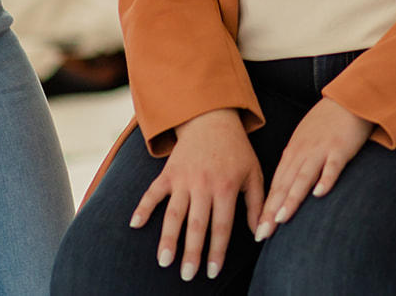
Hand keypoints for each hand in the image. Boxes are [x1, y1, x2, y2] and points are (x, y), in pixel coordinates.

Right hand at [130, 109, 264, 282]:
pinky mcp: (168, 172)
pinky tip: (134, 225)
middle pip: (196, 224)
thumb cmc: (237, 150)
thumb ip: (256, 204)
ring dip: (168, 238)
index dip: (217, 251)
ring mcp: (183, 178)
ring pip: (174, 213)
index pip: (222, 226)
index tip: (212, 272)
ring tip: (164, 261)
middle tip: (187, 276)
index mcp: (226, 187)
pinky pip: (153, 192)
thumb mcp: (254, 173)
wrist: (213, 118)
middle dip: (191, 252)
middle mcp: (204, 184)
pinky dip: (143, 207)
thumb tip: (261, 234)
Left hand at [255, 97, 372, 239]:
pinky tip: (320, 194)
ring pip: (303, 177)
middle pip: (285, 186)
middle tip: (263, 234)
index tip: (258, 231)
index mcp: (292, 153)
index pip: (276, 186)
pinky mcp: (340, 148)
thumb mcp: (303, 142)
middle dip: (272, 211)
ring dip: (292, 198)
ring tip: (282, 218)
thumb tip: (283, 191)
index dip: (266, 209)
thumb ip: (295, 165)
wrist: (348, 99)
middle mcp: (302, 153)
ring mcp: (320, 150)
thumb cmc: (326, 123)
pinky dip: (326, 179)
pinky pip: (332, 166)